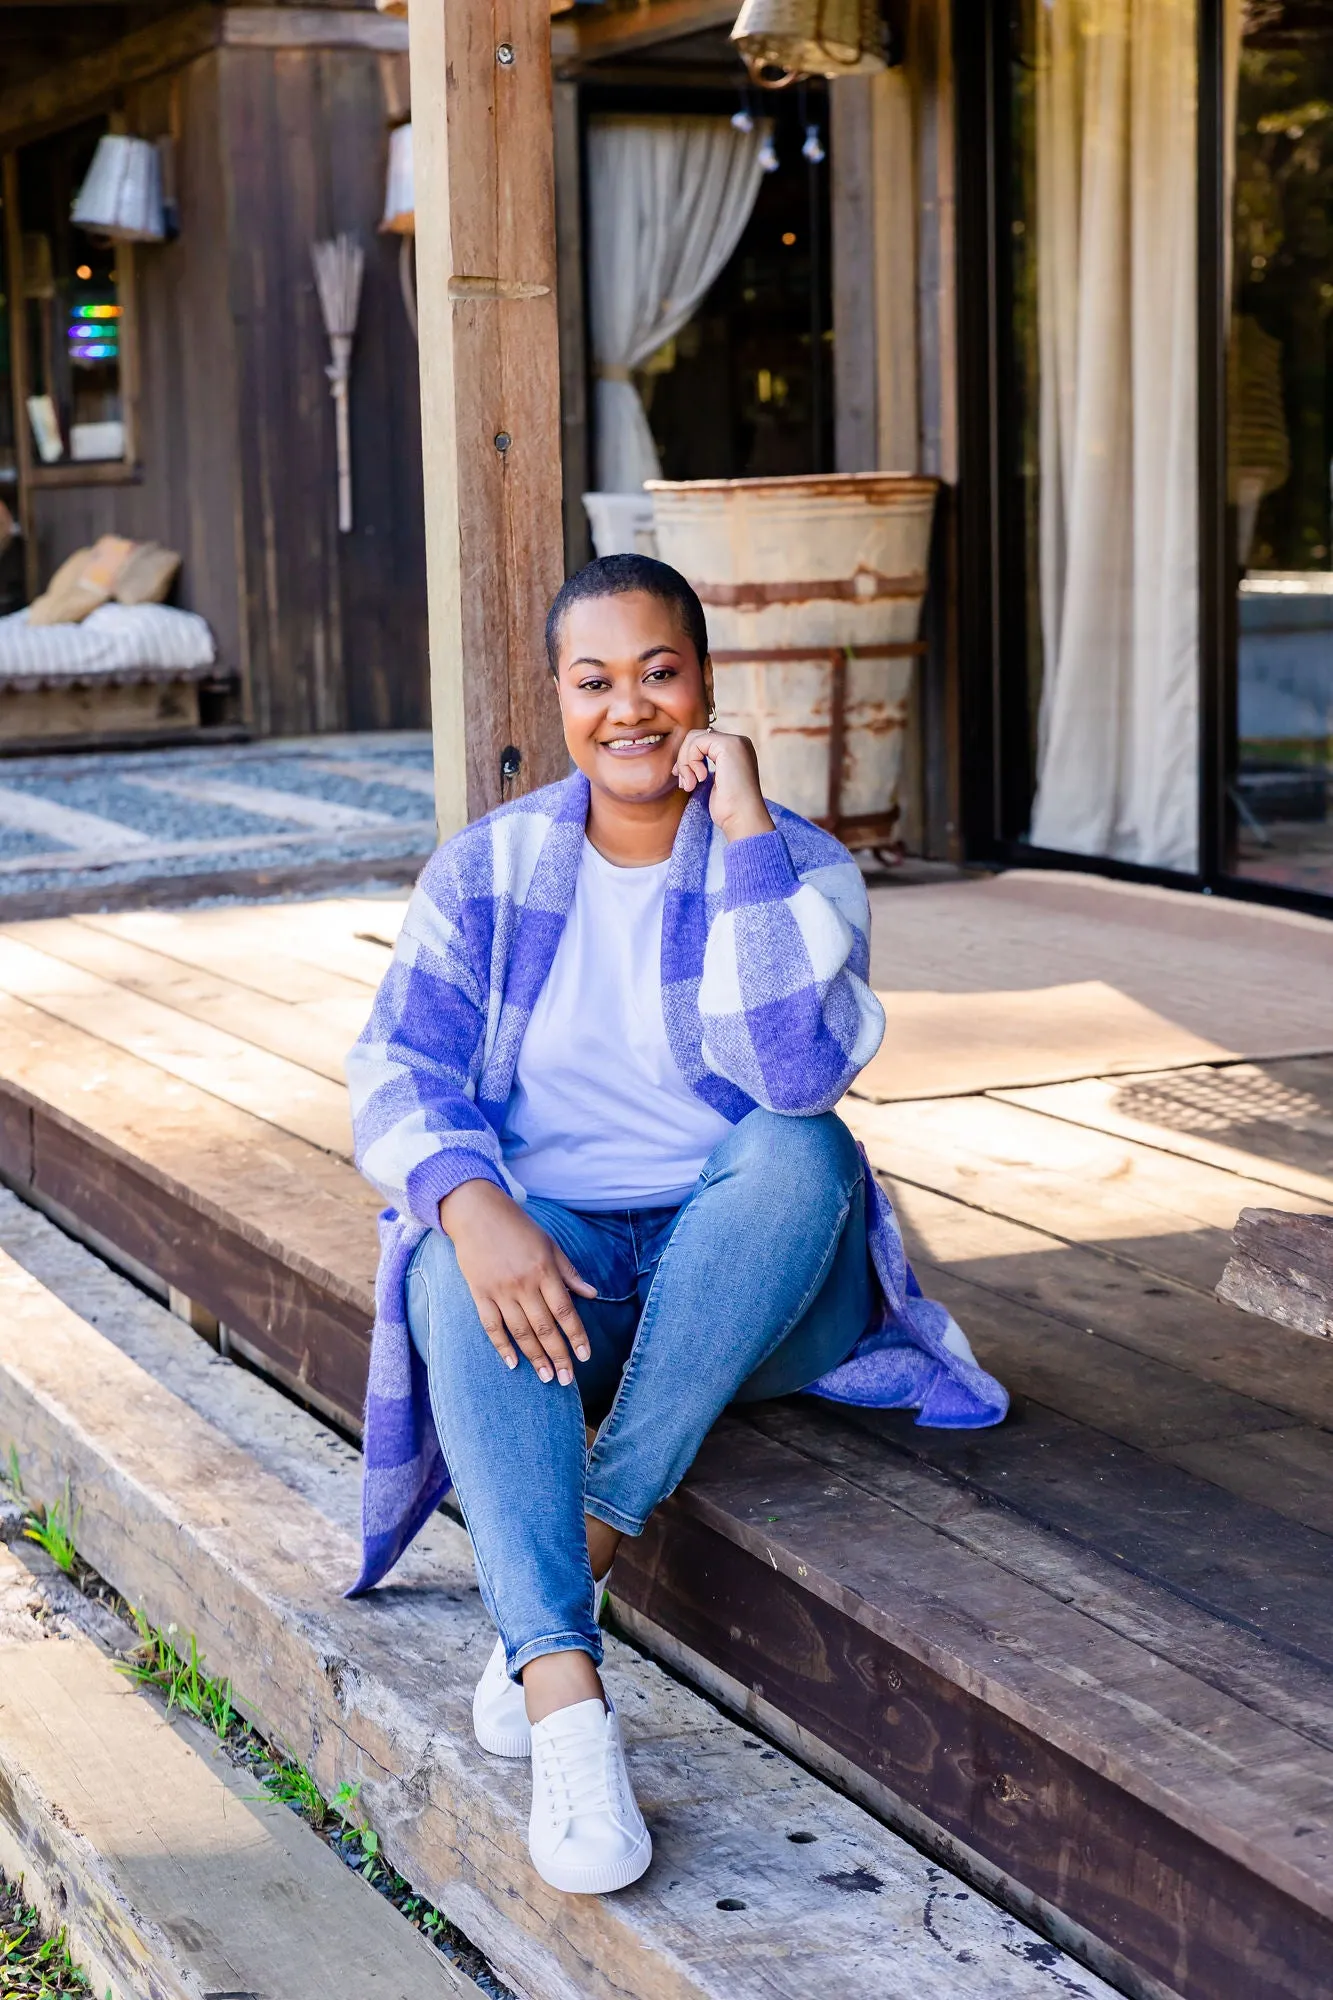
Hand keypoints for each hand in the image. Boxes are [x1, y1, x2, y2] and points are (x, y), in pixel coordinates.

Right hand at [438, 1180, 596, 1384]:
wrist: (477, 1212)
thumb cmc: (518, 1228)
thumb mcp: (550, 1245)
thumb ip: (569, 1273)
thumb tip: (592, 1295)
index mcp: (545, 1271)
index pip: (565, 1311)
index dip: (576, 1336)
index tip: (584, 1357)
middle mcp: (524, 1284)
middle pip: (544, 1327)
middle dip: (558, 1355)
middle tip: (566, 1379)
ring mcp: (500, 1290)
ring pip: (521, 1331)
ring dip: (534, 1357)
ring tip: (545, 1376)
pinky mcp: (479, 1293)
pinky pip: (492, 1326)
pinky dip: (502, 1346)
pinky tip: (513, 1363)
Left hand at [674, 727, 774, 842]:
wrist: (742, 818)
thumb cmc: (729, 808)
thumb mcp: (714, 781)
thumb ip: (704, 765)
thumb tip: (682, 758)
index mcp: (737, 749)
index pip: (703, 741)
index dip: (687, 758)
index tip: (683, 779)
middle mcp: (738, 742)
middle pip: (696, 736)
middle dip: (683, 759)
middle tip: (684, 782)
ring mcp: (735, 742)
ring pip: (694, 738)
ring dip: (685, 763)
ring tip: (690, 784)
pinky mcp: (728, 745)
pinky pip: (696, 744)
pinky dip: (690, 762)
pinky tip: (700, 780)